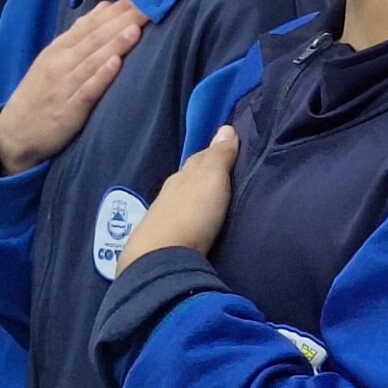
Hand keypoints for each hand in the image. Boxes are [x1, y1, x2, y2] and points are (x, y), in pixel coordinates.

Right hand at [0, 0, 146, 170]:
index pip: (91, 23)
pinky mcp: (68, 110)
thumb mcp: (54, 58)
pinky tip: (116, 64)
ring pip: (92, 60)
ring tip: (136, 28)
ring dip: (115, 43)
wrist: (14, 133)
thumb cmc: (40, 93)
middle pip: (95, 37)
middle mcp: (61, 62)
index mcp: (59, 48)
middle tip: (149, 5)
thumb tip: (105, 7)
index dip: (117, 9)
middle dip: (123, 21)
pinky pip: (87, 91)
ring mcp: (64, 86)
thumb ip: (80, 33)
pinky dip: (101, 77)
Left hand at [115, 126, 238, 273]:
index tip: (228, 152)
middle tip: (221, 178)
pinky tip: (193, 226)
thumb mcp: (211, 180)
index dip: (213, 155)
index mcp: (182, 177)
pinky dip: (188, 220)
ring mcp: (161, 219)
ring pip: (181, 202)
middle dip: (202, 178)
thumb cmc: (190, 214)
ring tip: (210, 204)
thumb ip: (218, 156)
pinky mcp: (160, 243)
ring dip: (194, 201)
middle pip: (187, 181)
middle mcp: (169, 194)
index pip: (199, 160)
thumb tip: (226, 128)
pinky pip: (178, 223)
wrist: (159, 259)